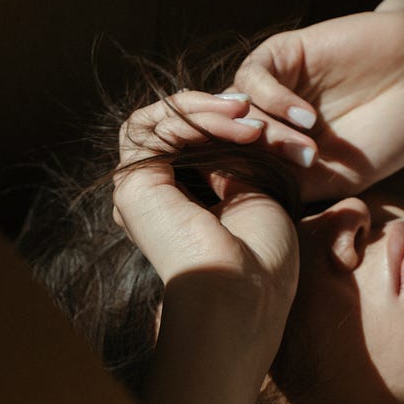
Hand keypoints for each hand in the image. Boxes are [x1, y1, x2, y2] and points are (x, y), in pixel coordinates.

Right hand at [114, 90, 299, 359]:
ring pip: (163, 120)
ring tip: (251, 119)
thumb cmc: (262, 260)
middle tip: (259, 113)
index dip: (226, 123)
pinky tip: (238, 125)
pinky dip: (199, 117)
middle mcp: (155, 197)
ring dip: (211, 110)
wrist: (244, 293)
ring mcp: (140, 190)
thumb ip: (235, 158)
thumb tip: (234, 121)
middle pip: (175, 127)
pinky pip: (156, 127)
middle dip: (221, 112)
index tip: (271, 124)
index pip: (192, 141)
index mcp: (181, 203)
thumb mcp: (255, 192)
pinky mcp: (133, 185)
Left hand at [233, 7, 403, 198]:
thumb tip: (250, 201)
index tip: (271, 205)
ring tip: (309, 149)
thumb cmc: (391, 131)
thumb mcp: (345, 175)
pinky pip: (255, 75)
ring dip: (270, 134)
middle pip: (234, 140)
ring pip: (240, 111)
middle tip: (306, 165)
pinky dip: (274, 100)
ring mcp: (273, 86)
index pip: (240, 171)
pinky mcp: (281, 54)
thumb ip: (298, 184)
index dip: (244, 186)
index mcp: (279, 154)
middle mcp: (269, 120)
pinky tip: (307, 117)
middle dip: (265, 158)